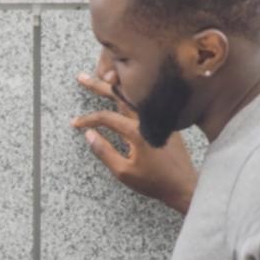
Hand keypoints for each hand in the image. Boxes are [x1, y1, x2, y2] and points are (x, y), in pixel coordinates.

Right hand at [72, 67, 196, 213]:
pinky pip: (145, 101)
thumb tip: (89, 135)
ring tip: (103, 76)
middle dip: (98, 85)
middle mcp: (148, 118)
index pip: (105, 118)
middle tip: (81, 77)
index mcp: (136, 131)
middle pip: (119, 95)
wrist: (184, 184)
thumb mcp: (123, 172)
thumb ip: (104, 152)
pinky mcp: (165, 120)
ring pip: (134, 94)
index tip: (75, 124)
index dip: (87, 120)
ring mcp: (159, 117)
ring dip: (117, 85)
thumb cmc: (154, 181)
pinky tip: (125, 92)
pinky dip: (132, 93)